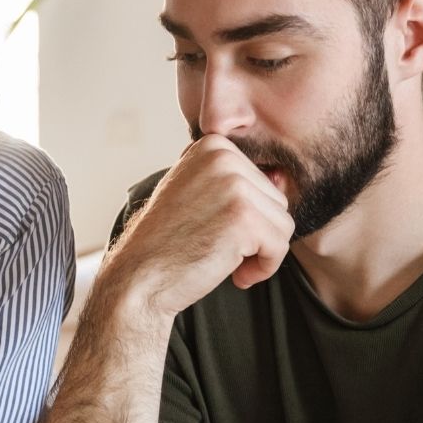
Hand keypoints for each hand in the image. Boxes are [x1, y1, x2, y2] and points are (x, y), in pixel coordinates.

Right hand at [103, 135, 293, 318]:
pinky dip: (264, 268)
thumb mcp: (198, 193)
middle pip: (277, 201)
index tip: (215, 230)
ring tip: (227, 262)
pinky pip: (280, 246)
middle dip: (256, 234)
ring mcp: (234, 185)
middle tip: (220, 250)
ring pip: (283, 223)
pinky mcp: (244, 217)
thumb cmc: (169, 241)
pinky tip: (235, 275)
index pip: (261, 182)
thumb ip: (233, 181)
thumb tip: (284, 178)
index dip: (245, 217)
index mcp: (212, 145)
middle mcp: (223, 157)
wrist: (139, 277)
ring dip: (261, 252)